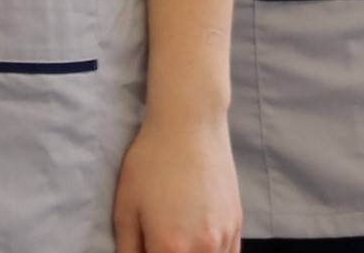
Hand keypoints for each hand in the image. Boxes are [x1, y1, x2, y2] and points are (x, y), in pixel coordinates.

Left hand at [112, 112, 241, 252]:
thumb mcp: (126, 207)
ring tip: (178, 239)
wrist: (190, 123)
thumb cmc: (151, 161)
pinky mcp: (237, 223)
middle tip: (157, 242)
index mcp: (171, 248)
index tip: (146, 248)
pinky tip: (199, 244)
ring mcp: (224, 237)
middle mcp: (203, 249)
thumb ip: (128, 249)